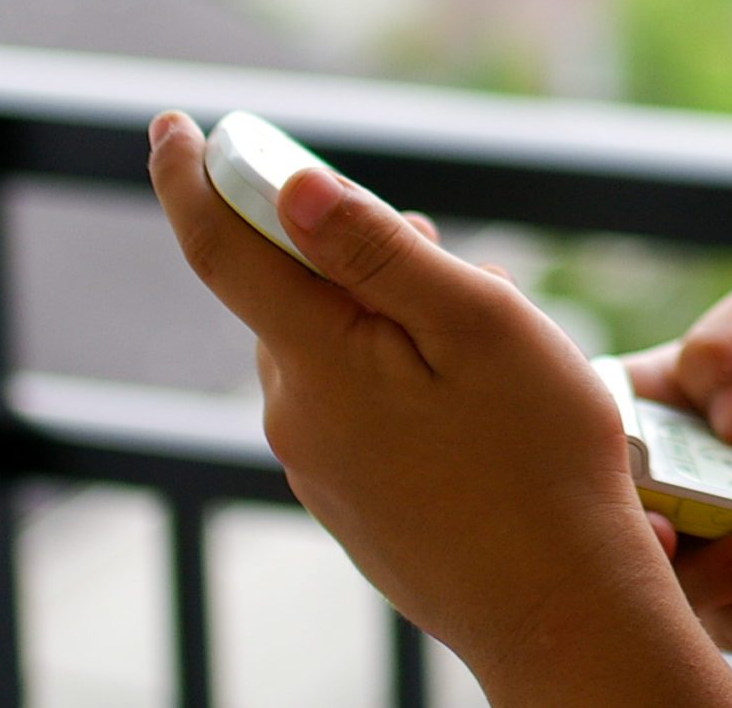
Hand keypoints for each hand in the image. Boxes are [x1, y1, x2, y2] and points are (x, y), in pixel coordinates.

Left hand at [144, 111, 731, 703]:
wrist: (560, 607)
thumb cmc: (539, 459)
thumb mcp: (479, 326)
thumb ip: (378, 254)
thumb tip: (288, 188)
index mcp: (317, 364)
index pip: (222, 250)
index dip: (191, 178)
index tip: (172, 124)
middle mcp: (296, 418)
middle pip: (288, 298)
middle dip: (340, 251)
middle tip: (436, 247)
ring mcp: (322, 470)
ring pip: (329, 354)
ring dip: (380, 318)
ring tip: (482, 341)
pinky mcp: (354, 504)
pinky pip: (355, 408)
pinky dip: (394, 376)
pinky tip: (473, 405)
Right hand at [621, 275, 731, 676]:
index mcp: (639, 417)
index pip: (581, 445)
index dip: (584, 472)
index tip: (631, 482)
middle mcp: (649, 498)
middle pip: (613, 537)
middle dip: (645, 543)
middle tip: (677, 533)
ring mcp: (691, 562)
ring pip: (679, 593)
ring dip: (727, 574)